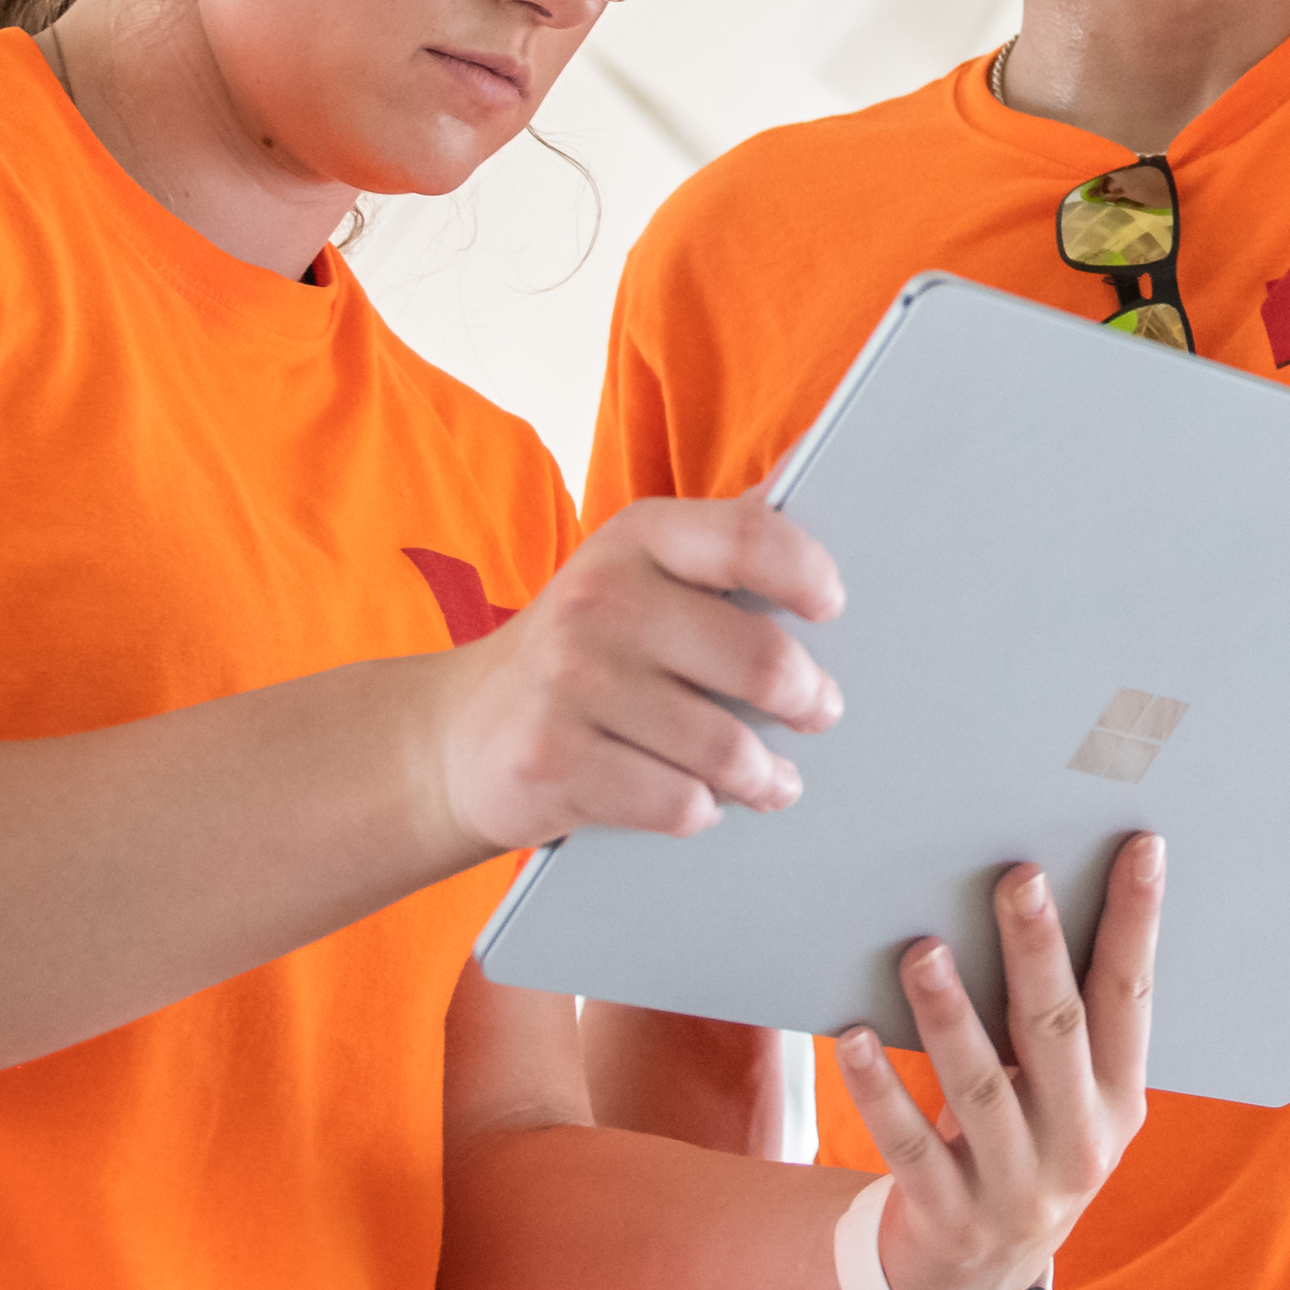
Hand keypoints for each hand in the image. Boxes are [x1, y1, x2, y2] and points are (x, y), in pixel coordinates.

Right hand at [429, 499, 844, 849]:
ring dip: (763, 774)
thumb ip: (721, 540)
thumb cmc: (582, 649)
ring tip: (772, 778)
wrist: (458, 734)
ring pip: (723, 746)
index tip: (831, 609)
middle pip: (759, 658)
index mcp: (637, 537)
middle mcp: (599, 599)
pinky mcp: (552, 759)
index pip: (749, 537)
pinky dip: (700, 810)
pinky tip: (701, 802)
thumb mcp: (638, 571)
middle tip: (818, 711)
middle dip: (808, 698)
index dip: (808, 574)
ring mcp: (570, 681)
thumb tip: (810, 479)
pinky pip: (674, 800)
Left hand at [849, 837, 1164, 1289]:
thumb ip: (1064, 1022)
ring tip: (923, 951)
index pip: (1133, 1000)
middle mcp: (1078, 1144)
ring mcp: (1015, 1188)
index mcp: (1119, 1100)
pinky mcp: (948, 1216)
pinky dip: (880, 1091)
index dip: (1138, 924)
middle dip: (1039, 952)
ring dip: (950, 1015)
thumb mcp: (1069, 1098)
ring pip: (979, 1090)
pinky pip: (909, 1147)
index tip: (1140, 848)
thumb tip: (1039, 893)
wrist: (976, 1279)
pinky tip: (854, 1038)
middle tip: (1020, 878)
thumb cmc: (1025, 1145)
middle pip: (1056, 1034)